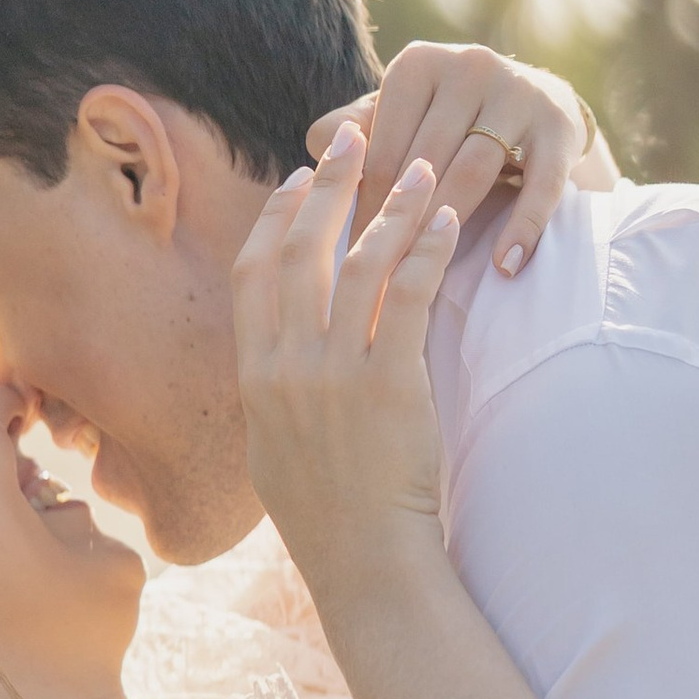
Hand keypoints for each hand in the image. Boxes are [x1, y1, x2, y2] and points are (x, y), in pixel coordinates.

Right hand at [230, 122, 454, 603]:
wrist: (362, 559)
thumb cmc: (326, 514)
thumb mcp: (274, 448)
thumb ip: (274, 392)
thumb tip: (278, 355)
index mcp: (254, 375)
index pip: (254, 272)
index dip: (277, 217)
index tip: (299, 180)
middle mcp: (287, 365)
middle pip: (302, 249)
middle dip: (330, 185)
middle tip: (356, 140)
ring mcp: (335, 374)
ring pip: (360, 262)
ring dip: (391, 206)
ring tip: (420, 170)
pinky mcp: (389, 383)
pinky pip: (408, 294)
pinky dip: (426, 248)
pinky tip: (444, 221)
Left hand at [308, 45, 620, 283]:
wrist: (533, 109)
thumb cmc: (445, 124)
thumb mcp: (400, 119)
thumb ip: (355, 135)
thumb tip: (314, 162)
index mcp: (416, 64)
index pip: (382, 149)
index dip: (363, 209)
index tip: (348, 262)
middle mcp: (467, 65)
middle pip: (425, 161)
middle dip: (402, 226)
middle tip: (380, 286)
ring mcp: (518, 91)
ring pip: (473, 171)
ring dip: (451, 228)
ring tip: (431, 281)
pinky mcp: (560, 125)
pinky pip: (540, 185)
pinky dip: (522, 228)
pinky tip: (505, 266)